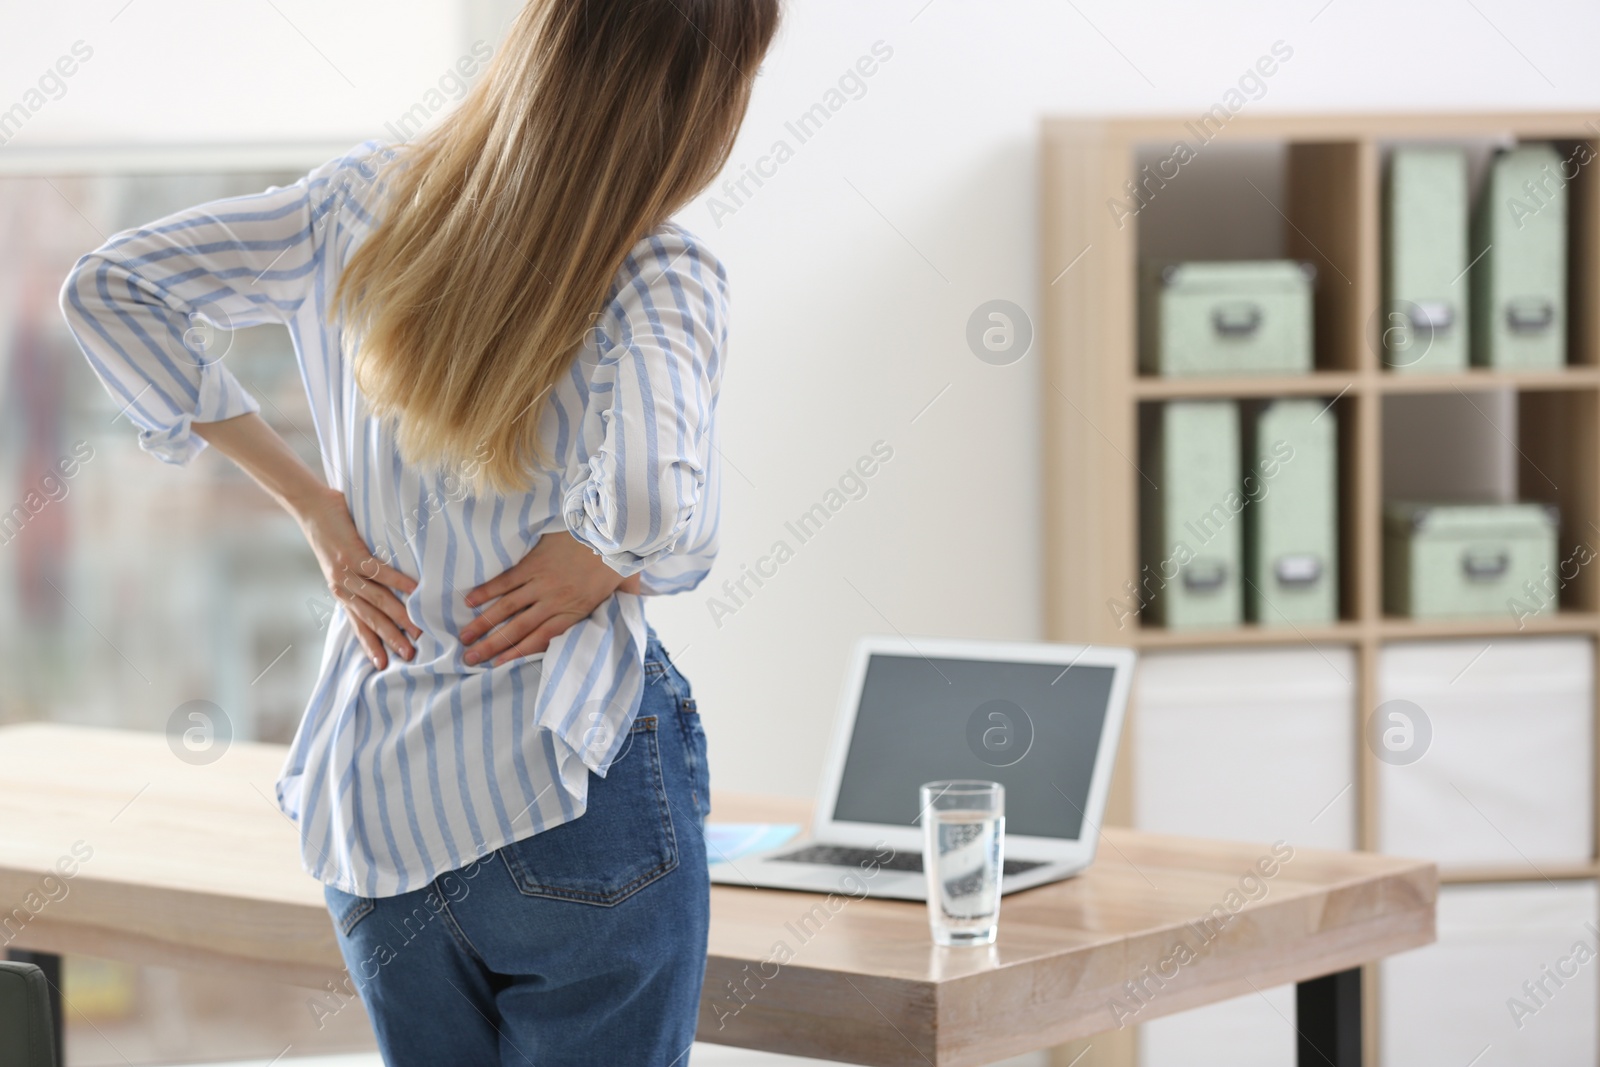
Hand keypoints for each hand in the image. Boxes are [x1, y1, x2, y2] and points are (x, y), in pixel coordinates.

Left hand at [295, 485, 419, 669]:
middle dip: (390, 639)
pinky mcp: (352, 554)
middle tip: (410, 655)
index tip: (384, 665)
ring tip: (417, 630)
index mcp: (341, 592)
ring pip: (377, 601)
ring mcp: (346, 573)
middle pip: (370, 619)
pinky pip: (379, 572)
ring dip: (398, 617)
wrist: (309, 508)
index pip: (358, 625)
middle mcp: (342, 588)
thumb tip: (386, 589)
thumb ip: (360, 578)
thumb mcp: (341, 563)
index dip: (371, 645)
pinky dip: (399, 582)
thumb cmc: (331, 532)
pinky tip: (415, 590)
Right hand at [461, 531, 637, 665]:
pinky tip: (470, 602)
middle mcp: (554, 600)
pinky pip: (505, 580)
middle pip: (517, 629)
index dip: (516, 653)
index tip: (496, 665)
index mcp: (575, 611)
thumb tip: (628, 616)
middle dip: (491, 646)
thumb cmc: (619, 559)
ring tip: (464, 637)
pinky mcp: (533, 562)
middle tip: (469, 658)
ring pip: (506, 607)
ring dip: (483, 623)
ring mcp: (541, 581)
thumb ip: (620, 606)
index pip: (540, 639)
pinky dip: (487, 591)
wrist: (611, 529)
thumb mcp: (624, 590)